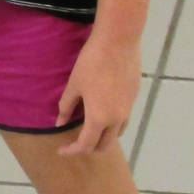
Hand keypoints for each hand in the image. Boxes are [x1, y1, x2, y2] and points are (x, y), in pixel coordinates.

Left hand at [53, 31, 141, 158]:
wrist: (118, 42)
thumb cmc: (91, 63)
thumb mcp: (74, 85)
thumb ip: (67, 107)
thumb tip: (59, 123)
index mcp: (99, 118)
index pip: (85, 145)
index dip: (72, 150)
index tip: (61, 150)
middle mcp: (117, 119)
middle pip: (104, 145)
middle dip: (89, 148)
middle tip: (75, 143)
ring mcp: (128, 109)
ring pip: (117, 134)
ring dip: (103, 137)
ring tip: (90, 129)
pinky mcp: (134, 98)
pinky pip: (123, 119)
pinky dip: (112, 124)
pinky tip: (103, 112)